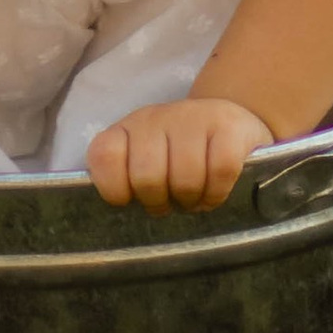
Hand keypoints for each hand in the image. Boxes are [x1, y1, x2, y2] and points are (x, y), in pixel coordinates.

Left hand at [86, 97, 275, 214]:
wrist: (226, 121)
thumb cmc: (177, 155)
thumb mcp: (143, 162)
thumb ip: (125, 181)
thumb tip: (119, 215)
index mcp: (126, 129)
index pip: (104, 157)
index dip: (115, 189)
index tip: (133, 198)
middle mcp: (155, 117)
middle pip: (147, 178)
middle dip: (159, 202)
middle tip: (170, 201)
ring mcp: (192, 116)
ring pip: (186, 179)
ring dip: (191, 201)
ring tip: (194, 198)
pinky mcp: (228, 124)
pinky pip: (221, 171)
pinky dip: (217, 193)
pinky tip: (215, 192)